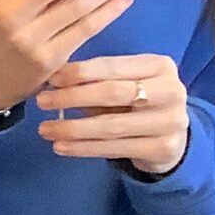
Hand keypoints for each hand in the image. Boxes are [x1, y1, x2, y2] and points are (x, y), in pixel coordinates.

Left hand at [37, 53, 189, 174]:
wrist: (172, 137)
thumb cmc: (138, 103)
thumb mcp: (124, 84)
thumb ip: (96, 79)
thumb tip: (53, 76)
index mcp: (160, 66)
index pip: (113, 66)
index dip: (80, 72)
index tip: (51, 78)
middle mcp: (171, 91)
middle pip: (113, 93)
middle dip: (73, 97)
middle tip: (42, 101)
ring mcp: (171, 122)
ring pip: (111, 125)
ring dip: (73, 128)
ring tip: (45, 129)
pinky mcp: (163, 148)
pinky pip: (115, 148)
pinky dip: (84, 148)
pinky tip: (61, 147)